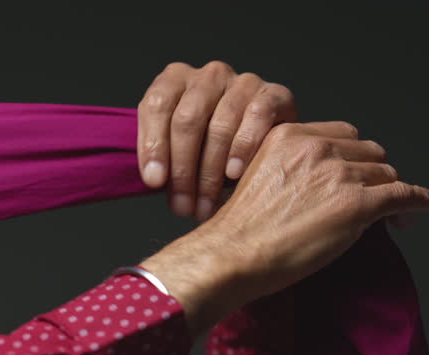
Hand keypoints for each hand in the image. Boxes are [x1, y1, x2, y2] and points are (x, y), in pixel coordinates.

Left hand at [137, 61, 295, 221]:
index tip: (154, 182)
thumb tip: (154, 180)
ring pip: (220, 125)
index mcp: (175, 80)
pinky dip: (244, 148)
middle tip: (182, 205)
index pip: (157, 105)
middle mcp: (209, 75)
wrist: (257, 141)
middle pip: (187, 119)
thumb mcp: (174, 149)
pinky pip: (257, 117)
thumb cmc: (205, 147)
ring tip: (205, 204)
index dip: (153, 144)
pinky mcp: (274, 94)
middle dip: (182, 168)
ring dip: (210, 172)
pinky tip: (234, 174)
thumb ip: (161, 157)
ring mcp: (243, 82)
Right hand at [140, 121, 428, 334]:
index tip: (353, 174)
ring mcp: (339, 174)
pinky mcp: (357, 204)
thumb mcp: (254, 177)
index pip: (341, 135)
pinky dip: (419, 200)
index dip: (352, 157)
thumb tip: (318, 184)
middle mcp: (317, 148)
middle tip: (372, 197)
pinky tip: (425, 204)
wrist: (230, 256)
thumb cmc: (235, 230)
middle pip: (368, 152)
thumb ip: (287, 167)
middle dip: (372, 173)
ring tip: (391, 214)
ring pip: (385, 174)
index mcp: (289, 136)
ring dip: (389, 193)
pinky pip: (403, 195)